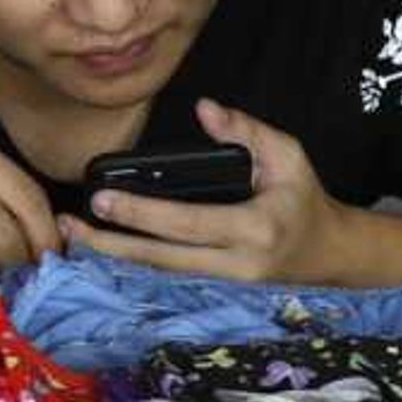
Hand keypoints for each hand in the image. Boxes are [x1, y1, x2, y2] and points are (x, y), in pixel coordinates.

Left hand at [64, 100, 360, 285]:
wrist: (330, 255)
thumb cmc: (304, 199)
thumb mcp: (288, 155)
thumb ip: (247, 130)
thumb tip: (204, 108)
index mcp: (254, 229)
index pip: (187, 223)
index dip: (142, 213)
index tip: (102, 199)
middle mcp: (236, 266)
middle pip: (162, 260)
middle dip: (113, 244)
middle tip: (71, 224)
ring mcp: (226, 286)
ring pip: (161, 276)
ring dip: (115, 259)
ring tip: (74, 237)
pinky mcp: (218, 292)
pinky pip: (170, 281)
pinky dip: (135, 268)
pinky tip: (104, 252)